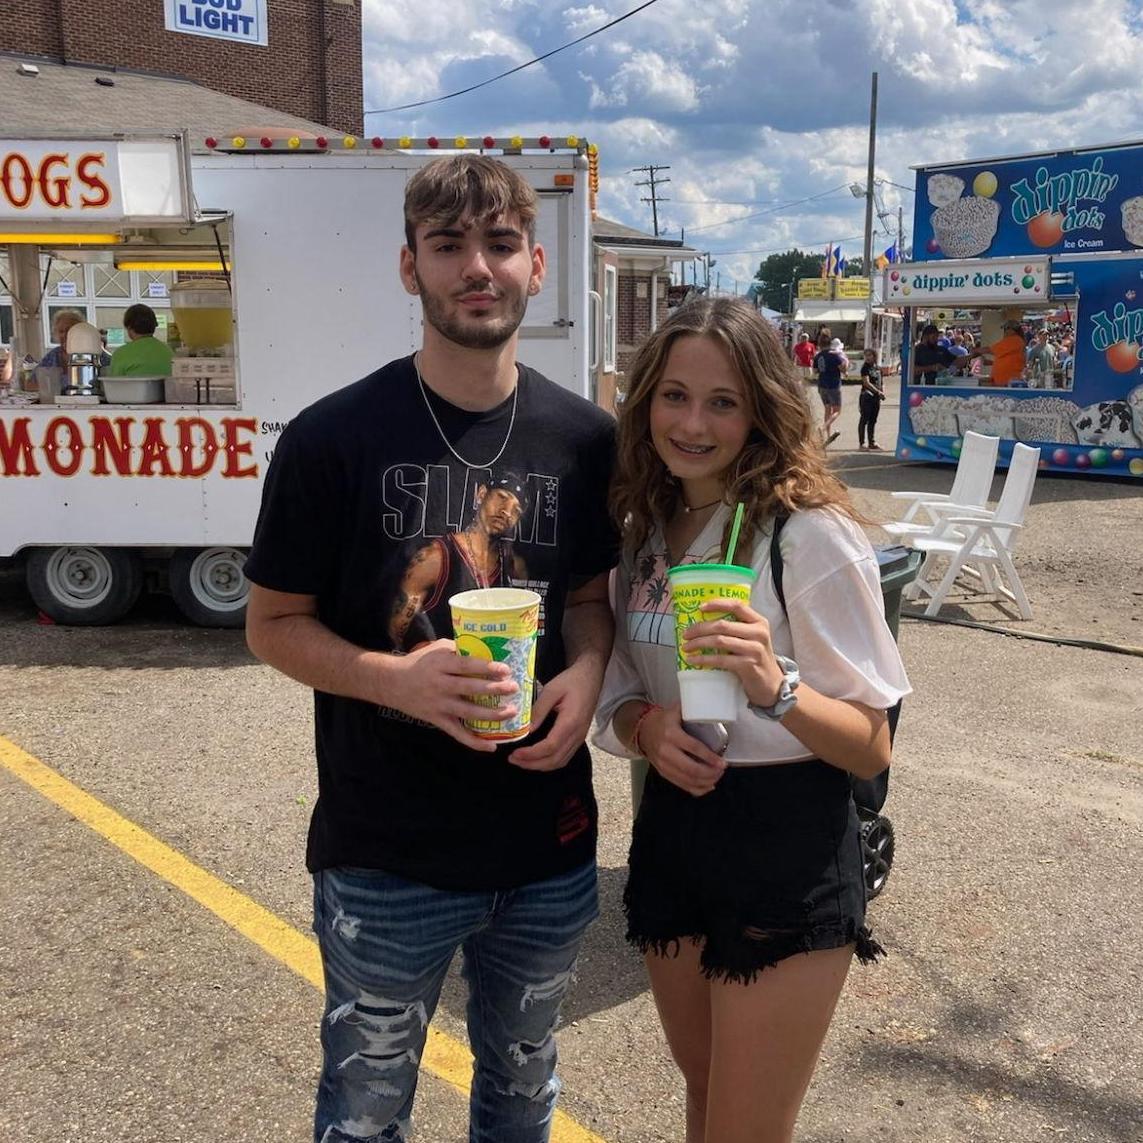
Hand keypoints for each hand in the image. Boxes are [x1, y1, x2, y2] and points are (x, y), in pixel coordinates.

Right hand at [381, 638, 518, 752]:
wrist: (392, 683)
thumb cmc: (419, 662)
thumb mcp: (437, 649)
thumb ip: (459, 650)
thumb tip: (487, 648)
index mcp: (440, 664)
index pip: (466, 666)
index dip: (486, 668)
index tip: (505, 670)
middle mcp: (439, 685)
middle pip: (469, 689)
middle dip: (494, 690)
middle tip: (513, 688)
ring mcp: (438, 704)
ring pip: (467, 713)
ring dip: (491, 715)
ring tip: (511, 712)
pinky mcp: (437, 720)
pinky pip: (457, 733)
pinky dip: (474, 742)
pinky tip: (491, 746)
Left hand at [508, 660, 597, 771]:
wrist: (591, 678)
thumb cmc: (571, 681)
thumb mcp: (551, 690)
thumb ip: (538, 711)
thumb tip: (525, 730)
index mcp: (570, 722)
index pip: (550, 746)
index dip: (531, 754)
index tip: (515, 753)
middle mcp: (577, 734)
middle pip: (555, 759)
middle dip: (532, 764)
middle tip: (513, 760)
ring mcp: (580, 738)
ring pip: (560, 761)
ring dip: (540, 765)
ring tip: (522, 761)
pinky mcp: (579, 738)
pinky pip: (564, 757)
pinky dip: (549, 762)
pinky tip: (537, 758)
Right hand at [638, 702, 726, 796]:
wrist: (643, 731)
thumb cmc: (663, 720)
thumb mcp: (675, 711)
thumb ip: (691, 709)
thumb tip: (712, 707)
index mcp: (671, 735)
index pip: (694, 749)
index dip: (710, 758)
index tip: (723, 762)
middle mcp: (666, 752)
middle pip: (692, 769)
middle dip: (711, 773)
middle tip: (722, 770)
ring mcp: (663, 765)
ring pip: (688, 780)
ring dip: (706, 782)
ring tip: (717, 776)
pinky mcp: (663, 774)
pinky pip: (682, 786)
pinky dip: (698, 789)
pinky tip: (709, 786)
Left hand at [681, 599, 785, 707]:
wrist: (770, 683)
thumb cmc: (755, 658)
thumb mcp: (751, 638)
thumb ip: (736, 628)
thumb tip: (703, 622)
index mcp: (759, 622)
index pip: (737, 605)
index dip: (717, 604)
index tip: (700, 608)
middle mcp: (758, 633)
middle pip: (723, 625)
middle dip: (700, 628)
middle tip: (686, 634)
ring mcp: (754, 649)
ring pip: (719, 641)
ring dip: (698, 643)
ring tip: (686, 647)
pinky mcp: (748, 665)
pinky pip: (720, 659)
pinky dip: (703, 659)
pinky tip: (693, 660)